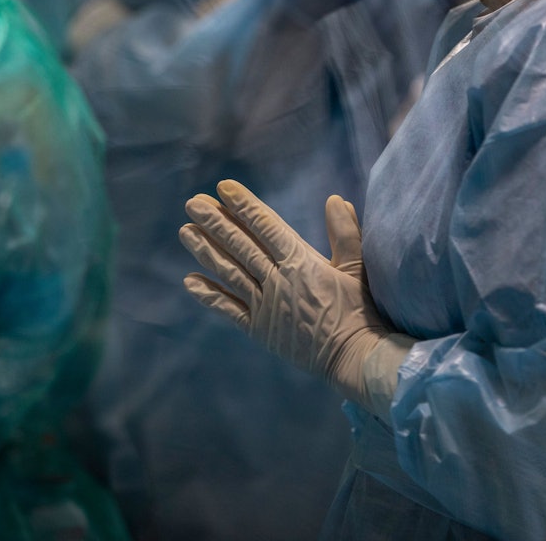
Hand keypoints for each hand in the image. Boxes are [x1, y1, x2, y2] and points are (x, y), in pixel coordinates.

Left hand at [179, 179, 412, 414]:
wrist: (354, 357)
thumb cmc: (359, 311)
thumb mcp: (356, 268)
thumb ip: (344, 232)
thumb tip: (334, 199)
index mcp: (301, 262)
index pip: (266, 226)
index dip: (243, 205)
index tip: (223, 188)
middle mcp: (277, 280)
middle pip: (240, 245)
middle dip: (215, 222)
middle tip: (192, 204)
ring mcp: (265, 305)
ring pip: (229, 272)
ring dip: (205, 251)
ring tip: (185, 232)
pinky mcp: (259, 329)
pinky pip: (228, 308)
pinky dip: (208, 295)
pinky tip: (190, 281)